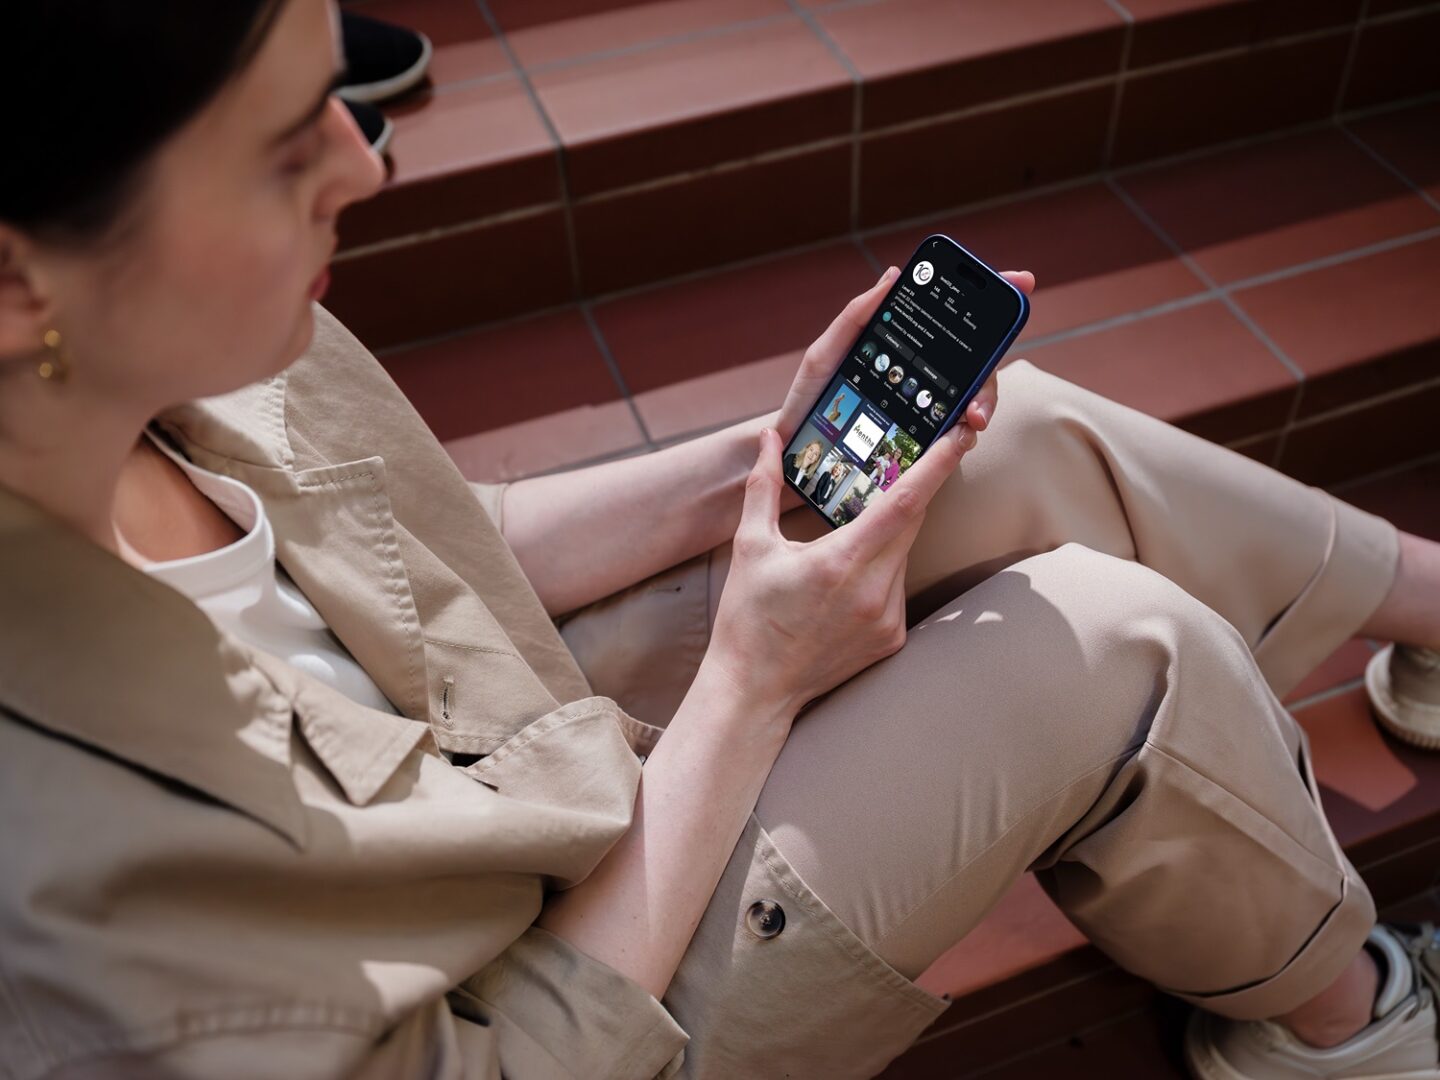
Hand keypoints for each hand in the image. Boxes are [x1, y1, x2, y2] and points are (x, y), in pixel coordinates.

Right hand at [705, 421, 978, 720]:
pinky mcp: (892, 638)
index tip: (959, 436)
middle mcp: (873, 591)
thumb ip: (763, 487)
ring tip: (845, 545)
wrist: (755, 689)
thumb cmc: (749, 618)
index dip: (936, 465)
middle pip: (912, 522)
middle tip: (908, 463)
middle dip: (912, 490)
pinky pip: (898, 587)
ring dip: (888, 536)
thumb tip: (770, 439)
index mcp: (840, 562)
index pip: (904, 502)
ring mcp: (888, 618)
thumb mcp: (751, 546)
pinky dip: (881, 572)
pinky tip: (845, 587)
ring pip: (904, 555)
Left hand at [774, 266, 1036, 446]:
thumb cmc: (809, 400)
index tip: (1021, 280)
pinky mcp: (920, 445)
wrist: (792, 453)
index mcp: (904, 352)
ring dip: (983, 404)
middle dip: (990, 371)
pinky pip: (952, 438)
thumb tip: (892, 275)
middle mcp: (923, 380)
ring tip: (974, 416)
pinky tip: (962, 434)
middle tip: (985, 377)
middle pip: (975, 366)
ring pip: (972, 401)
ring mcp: (925, 412)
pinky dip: (963, 435)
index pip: (953, 325)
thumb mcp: (826, 355)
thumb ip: (857, 317)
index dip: (990, 301)